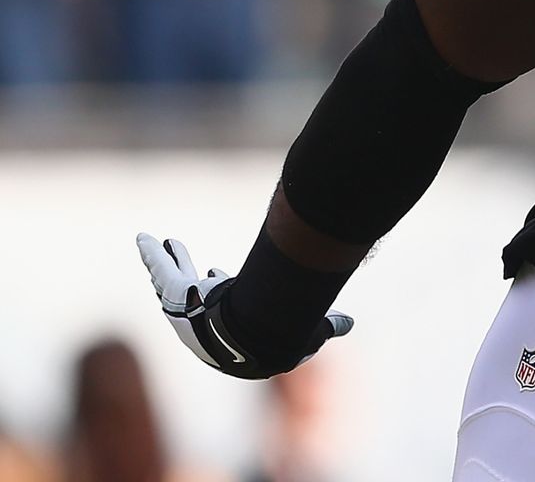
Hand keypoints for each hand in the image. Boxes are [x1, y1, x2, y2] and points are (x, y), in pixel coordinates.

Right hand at [136, 233, 352, 379]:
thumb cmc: (286, 337)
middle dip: (197, 278)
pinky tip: (144, 237)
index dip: (224, 292)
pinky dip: (150, 253)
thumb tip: (349, 324)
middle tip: (203, 264)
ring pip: (173, 281)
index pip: (225, 309)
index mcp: (231, 335)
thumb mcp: (311, 331)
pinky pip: (159, 269)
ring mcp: (186, 310)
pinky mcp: (175, 293)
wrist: (258, 336)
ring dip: (168, 262)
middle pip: (198, 295)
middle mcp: (204, 325)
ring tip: (166, 244)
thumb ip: (326, 326)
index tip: (220, 273)